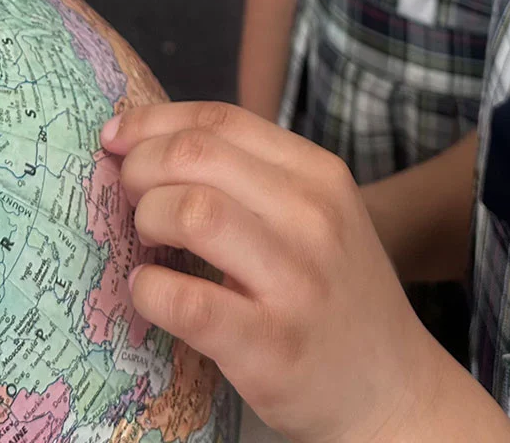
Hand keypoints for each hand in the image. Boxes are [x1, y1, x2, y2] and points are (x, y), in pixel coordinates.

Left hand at [101, 102, 455, 442]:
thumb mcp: (316, 217)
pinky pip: (185, 300)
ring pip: (192, 212)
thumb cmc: (336, 297)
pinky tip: (149, 292)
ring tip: (146, 242)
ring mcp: (296, 281)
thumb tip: (147, 143)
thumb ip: (251, 179)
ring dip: (147, 219)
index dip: (153, 122)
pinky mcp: (271, 344)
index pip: (220, 120)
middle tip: (128, 197)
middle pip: (197, 155)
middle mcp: (314, 217)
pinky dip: (149, 290)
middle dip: (141, 167)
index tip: (116, 138)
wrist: (393, 390)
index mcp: (319, 175)